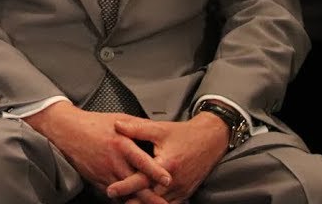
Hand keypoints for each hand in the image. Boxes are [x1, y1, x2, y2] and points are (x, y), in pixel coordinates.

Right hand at [24, 101, 171, 200]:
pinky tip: (134, 203)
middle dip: (152, 197)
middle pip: (136, 184)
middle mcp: (114, 161)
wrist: (68, 131)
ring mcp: (105, 173)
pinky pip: (115, 195)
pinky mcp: (98, 180)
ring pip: (126, 193)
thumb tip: (156, 129)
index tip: (169, 180)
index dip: (156, 172)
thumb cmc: (93, 124)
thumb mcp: (119, 118)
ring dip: (139, 202)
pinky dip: (125, 200)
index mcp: (121, 144)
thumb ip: (139, 126)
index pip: (142, 161)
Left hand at [105, 115, 229, 202]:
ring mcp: (181, 190)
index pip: (142, 180)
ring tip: (127, 203)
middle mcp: (174, 181)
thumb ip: (137, 128)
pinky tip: (146, 203)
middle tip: (115, 199)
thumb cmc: (184, 134)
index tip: (110, 190)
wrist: (211, 140)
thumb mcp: (160, 129)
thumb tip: (117, 125)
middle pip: (149, 197)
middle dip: (132, 200)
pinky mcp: (186, 194)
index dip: (125, 186)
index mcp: (166, 164)